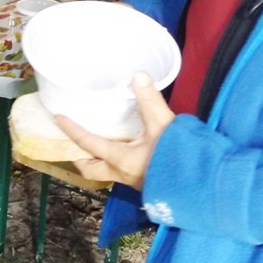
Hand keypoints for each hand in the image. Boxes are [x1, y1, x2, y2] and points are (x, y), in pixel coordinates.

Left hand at [55, 72, 175, 189]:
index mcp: (119, 159)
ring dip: (98, 161)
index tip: (58, 118)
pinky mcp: (146, 183)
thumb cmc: (180, 158)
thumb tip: (138, 75)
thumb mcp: (164, 125)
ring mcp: (133, 181)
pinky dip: (116, 162)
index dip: (72, 130)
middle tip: (73, 142)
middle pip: (90, 170)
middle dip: (79, 157)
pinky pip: (122, 173)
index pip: (88, 143)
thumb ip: (150, 100)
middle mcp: (121, 174)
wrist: (204, 187)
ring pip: (105, 174)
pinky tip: (126, 149)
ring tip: (97, 144)